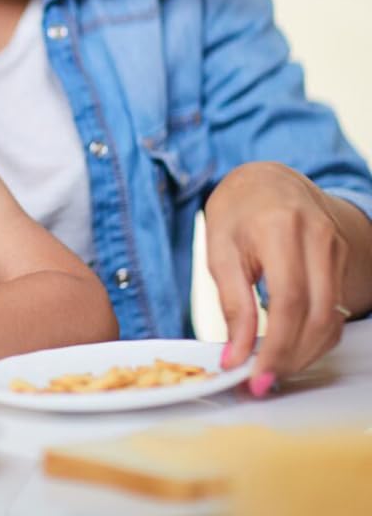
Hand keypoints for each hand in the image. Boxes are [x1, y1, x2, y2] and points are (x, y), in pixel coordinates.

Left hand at [205, 162, 348, 393]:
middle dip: (291, 358)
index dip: (275, 346)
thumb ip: (232, 302)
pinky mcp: (342, 260)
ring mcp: (336, 248)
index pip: (288, 301)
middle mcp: (318, 237)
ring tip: (272, 369)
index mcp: (280, 228)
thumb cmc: (237, 211)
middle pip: (316, 316)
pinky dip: (314, 337)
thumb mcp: (219, 248)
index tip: (253, 375)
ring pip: (331, 319)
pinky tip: (290, 349)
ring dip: (305, 353)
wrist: (268, 180)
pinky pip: (335, 310)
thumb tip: (234, 355)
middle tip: (262, 381)